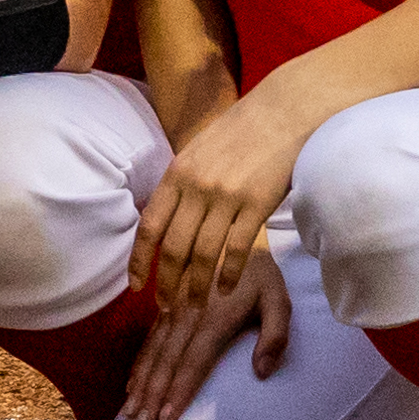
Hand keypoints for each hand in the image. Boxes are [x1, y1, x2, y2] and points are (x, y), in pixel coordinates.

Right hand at [124, 248, 291, 419]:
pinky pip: (148, 337)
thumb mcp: (279, 299)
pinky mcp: (165, 304)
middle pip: (166, 361)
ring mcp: (172, 309)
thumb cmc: (259, 272)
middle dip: (152, 395)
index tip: (166, 417)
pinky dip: (138, 362)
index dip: (179, 390)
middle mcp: (188, 315)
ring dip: (141, 383)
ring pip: (153, 352)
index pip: (193, 361)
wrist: (229, 227)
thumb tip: (260, 373)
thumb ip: (275, 336)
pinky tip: (131, 382)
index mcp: (215, 318)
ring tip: (129, 410)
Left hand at [131, 91, 303, 314]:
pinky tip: (225, 289)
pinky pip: (237, 249)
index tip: (136, 287)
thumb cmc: (240, 131)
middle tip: (167, 307)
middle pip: (174, 248)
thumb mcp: (198, 151)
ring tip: (195, 307)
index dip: (139, 261)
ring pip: (204, 254)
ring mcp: (227, 197)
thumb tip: (165, 223)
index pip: (149, 226)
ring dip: (197, 287)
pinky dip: (229, 274)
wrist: (282, 111)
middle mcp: (197, 187)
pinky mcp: (257, 205)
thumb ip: (181, 185)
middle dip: (167, 283)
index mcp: (177, 174)